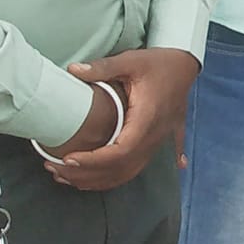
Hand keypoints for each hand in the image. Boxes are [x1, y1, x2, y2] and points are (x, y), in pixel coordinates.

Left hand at [48, 48, 199, 190]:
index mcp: (147, 118)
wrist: (186, 65)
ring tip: (71, 177)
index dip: (94, 161)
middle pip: (122, 168)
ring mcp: (159, 140)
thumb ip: (102, 68)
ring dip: (99, 179)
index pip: (121, 151)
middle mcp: (155, 135)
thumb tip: (72, 70)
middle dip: (88, 174)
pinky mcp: (158, 141)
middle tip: (58, 170)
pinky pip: (139, 164)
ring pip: (130, 171)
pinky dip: (118, 176)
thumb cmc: (160, 63)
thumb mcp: (131, 60)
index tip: (69, 160)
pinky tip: (105, 183)